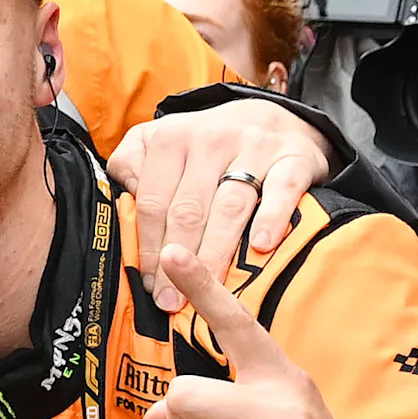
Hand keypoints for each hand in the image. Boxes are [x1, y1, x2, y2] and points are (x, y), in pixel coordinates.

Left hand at [107, 97, 332, 309]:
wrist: (274, 117)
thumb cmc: (206, 144)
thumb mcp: (159, 140)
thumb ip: (130, 164)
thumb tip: (122, 199)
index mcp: (170, 139)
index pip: (152, 203)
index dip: (149, 248)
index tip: (149, 284)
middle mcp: (210, 140)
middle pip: (188, 210)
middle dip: (178, 261)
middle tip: (173, 300)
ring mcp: (254, 147)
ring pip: (230, 206)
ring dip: (216, 251)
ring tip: (210, 288)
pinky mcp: (294, 158)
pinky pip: (282, 191)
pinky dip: (271, 217)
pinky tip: (261, 245)